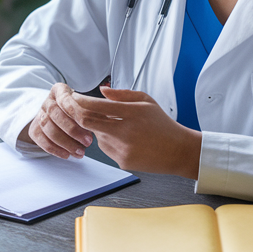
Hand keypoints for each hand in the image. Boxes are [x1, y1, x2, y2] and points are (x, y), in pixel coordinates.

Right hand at [25, 83, 95, 158]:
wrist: (63, 118)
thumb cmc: (80, 111)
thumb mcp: (88, 105)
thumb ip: (94, 109)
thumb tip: (105, 116)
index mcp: (59, 90)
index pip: (64, 99)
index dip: (75, 112)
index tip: (88, 124)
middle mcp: (47, 101)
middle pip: (54, 114)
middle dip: (72, 130)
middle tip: (88, 142)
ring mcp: (39, 115)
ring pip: (47, 128)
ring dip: (64, 142)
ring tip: (80, 152)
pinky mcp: (34, 129)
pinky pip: (41, 140)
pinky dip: (54, 149)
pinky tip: (67, 155)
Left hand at [60, 86, 201, 178]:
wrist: (178, 151)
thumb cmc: (162, 124)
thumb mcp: (146, 101)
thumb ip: (122, 94)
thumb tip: (101, 90)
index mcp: (132, 112)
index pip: (96, 105)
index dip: (80, 101)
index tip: (74, 98)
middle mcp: (126, 131)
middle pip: (88, 122)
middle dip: (79, 115)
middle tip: (77, 110)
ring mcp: (123, 148)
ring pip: (97, 135)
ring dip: (99, 129)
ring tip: (118, 127)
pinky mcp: (122, 161)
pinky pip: (105, 149)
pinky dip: (109, 142)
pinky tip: (125, 140)